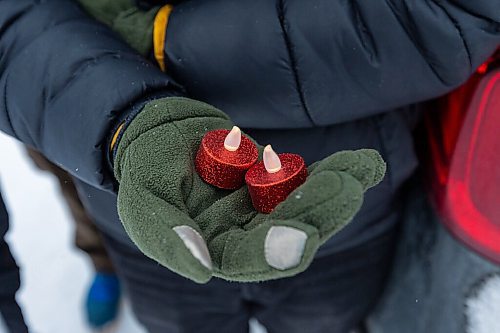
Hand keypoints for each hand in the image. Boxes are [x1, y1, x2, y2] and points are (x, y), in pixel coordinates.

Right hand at [114, 97, 385, 282]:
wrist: (160, 133)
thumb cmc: (144, 169)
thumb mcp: (143, 202)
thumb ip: (167, 238)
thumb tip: (201, 270)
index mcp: (213, 252)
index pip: (246, 260)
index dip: (275, 251)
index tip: (306, 236)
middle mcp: (244, 236)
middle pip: (289, 233)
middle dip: (320, 212)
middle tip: (347, 188)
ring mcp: (263, 208)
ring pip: (306, 206)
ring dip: (336, 190)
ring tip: (363, 169)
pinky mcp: (276, 181)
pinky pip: (309, 179)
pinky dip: (336, 170)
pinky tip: (366, 163)